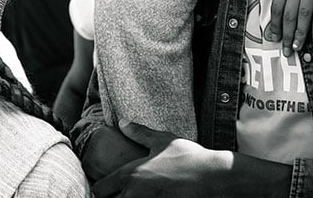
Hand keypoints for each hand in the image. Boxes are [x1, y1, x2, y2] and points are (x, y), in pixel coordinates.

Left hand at [93, 122, 292, 197]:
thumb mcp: (163, 140)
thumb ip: (139, 133)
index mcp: (131, 174)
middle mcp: (135, 194)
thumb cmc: (188, 157)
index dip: (101, 189)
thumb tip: (122, 122)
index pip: (100, 190)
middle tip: (119, 193)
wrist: (213, 178)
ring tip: (133, 196)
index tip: (107, 187)